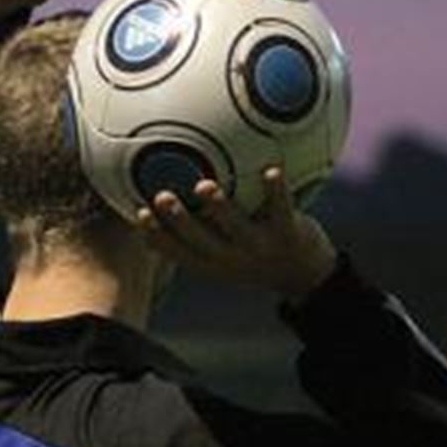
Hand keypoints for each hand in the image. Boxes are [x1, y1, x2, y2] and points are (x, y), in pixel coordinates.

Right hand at [136, 167, 337, 302]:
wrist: (307, 276)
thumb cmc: (255, 256)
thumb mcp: (224, 255)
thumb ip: (200, 232)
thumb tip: (163, 199)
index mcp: (213, 263)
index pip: (178, 252)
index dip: (156, 235)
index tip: (139, 213)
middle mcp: (233, 258)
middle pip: (201, 239)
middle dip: (180, 219)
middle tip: (161, 196)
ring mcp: (261, 247)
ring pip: (237, 227)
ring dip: (220, 207)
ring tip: (205, 186)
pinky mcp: (289, 233)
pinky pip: (281, 209)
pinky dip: (276, 190)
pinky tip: (271, 169)